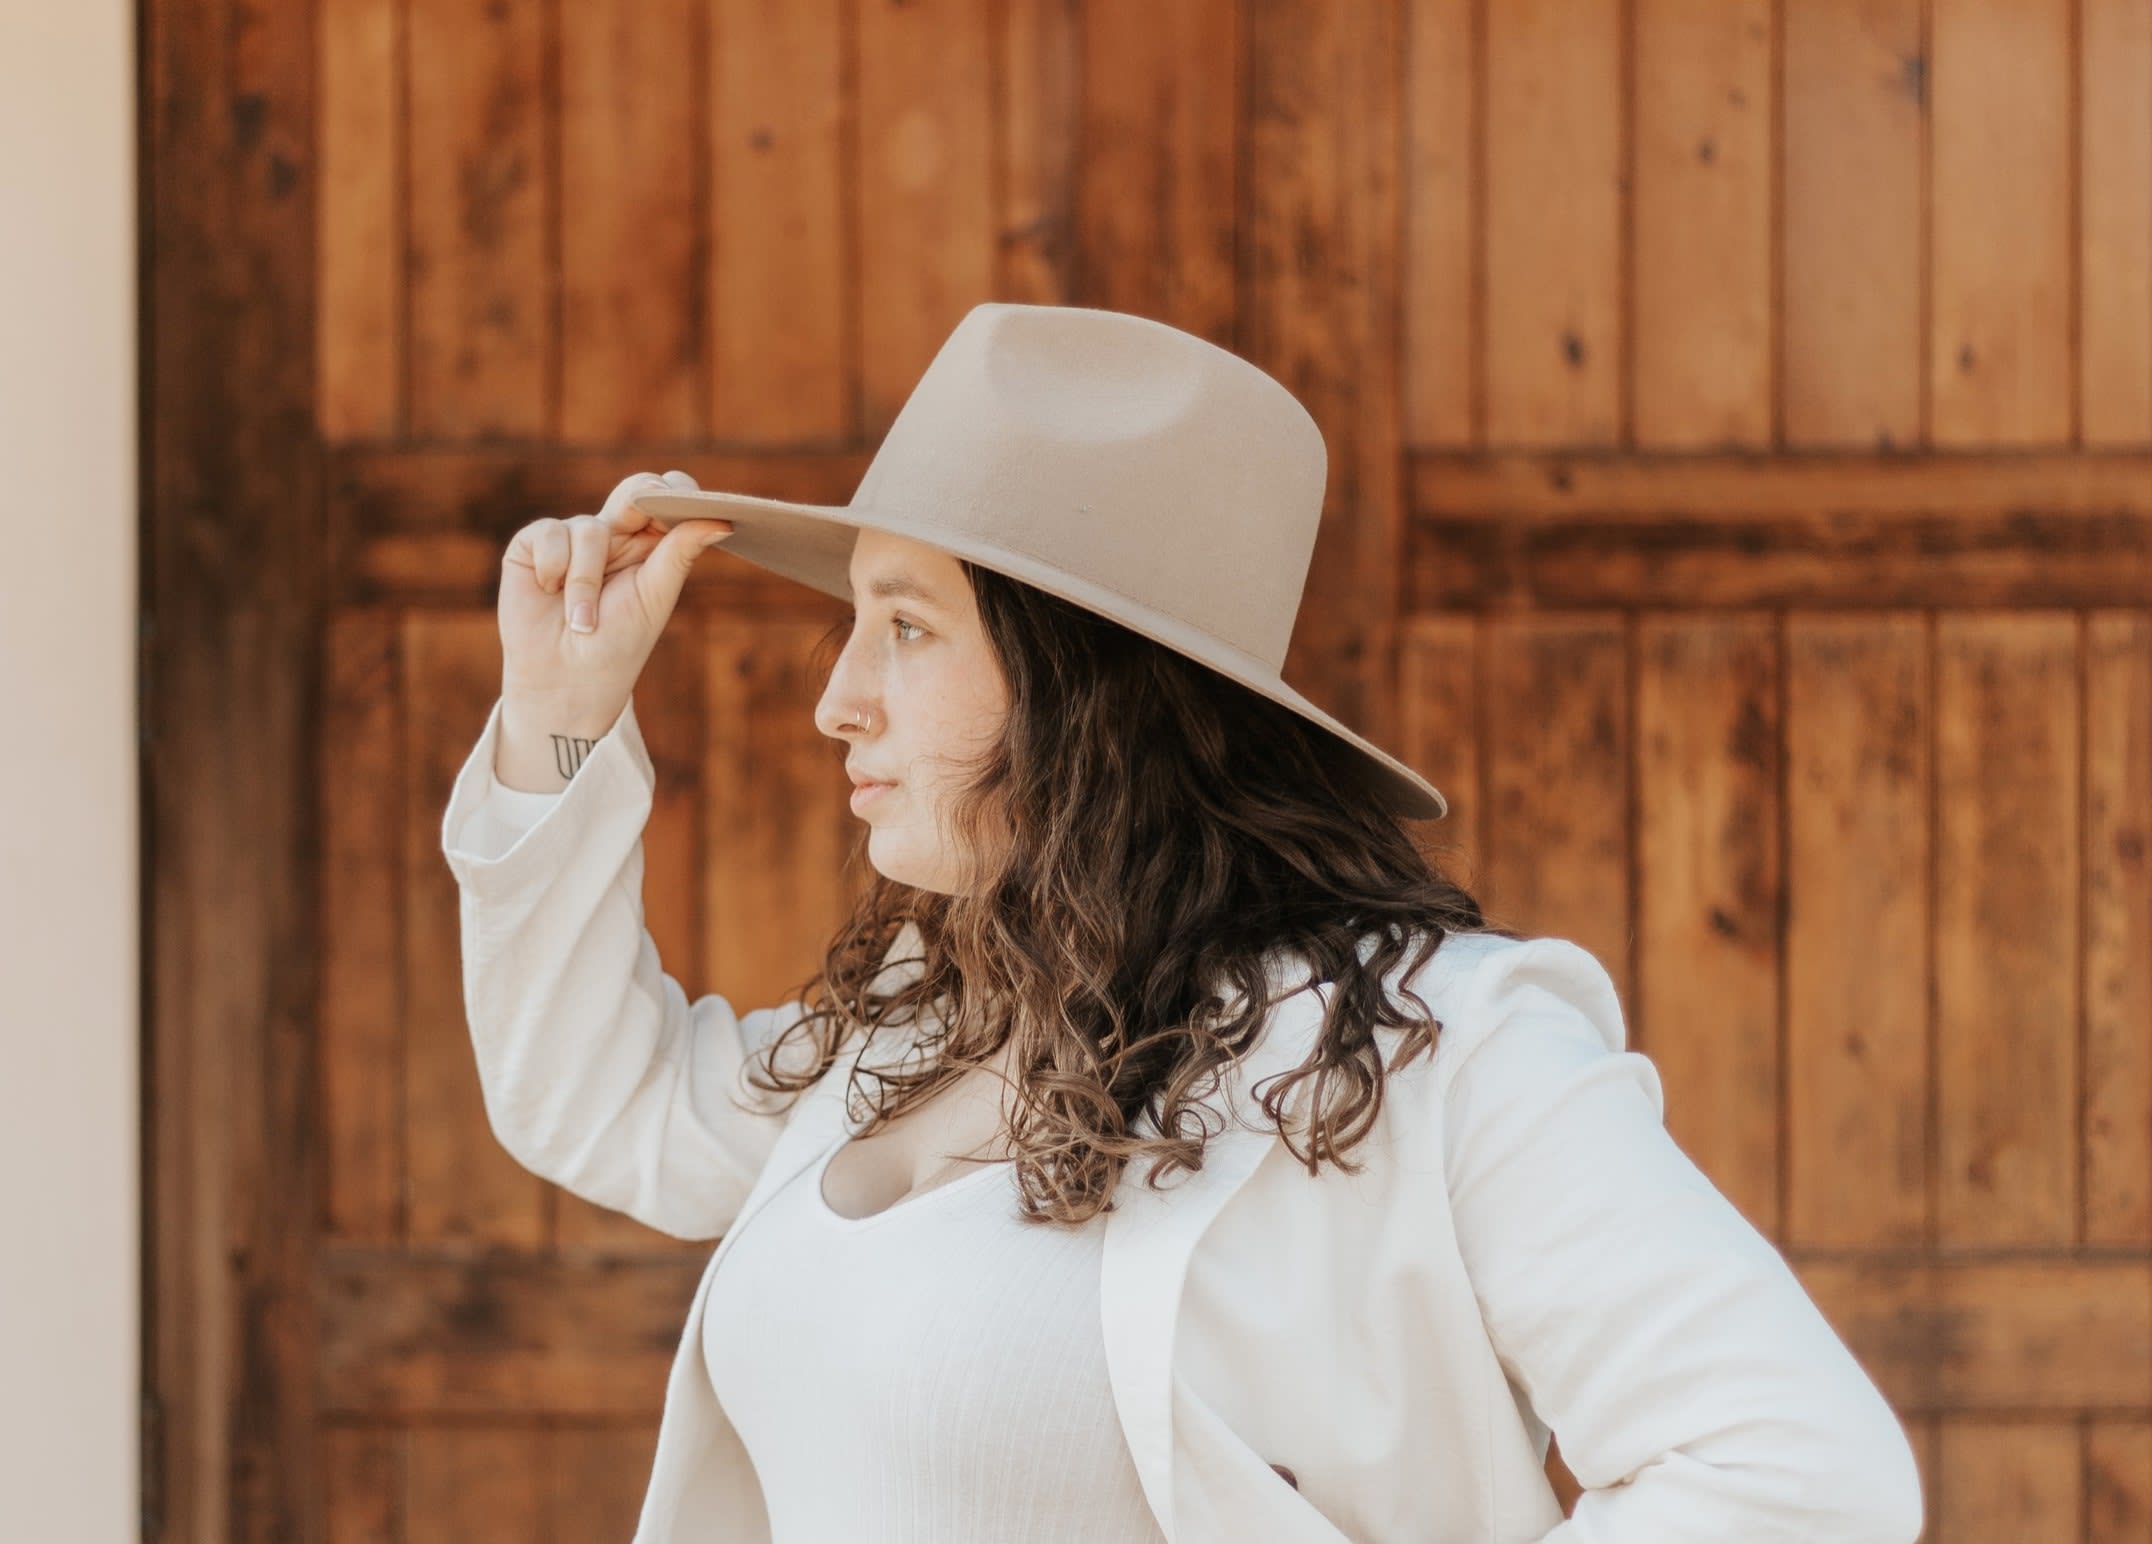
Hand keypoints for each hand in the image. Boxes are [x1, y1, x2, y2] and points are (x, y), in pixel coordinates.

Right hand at [495, 469, 734, 715]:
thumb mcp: (654, 597)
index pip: (669, 500)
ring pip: (590, 527)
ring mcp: (574, 536)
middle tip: (641, 518)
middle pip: (635, 491)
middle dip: (641, 501)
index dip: (679, 493)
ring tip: (582, 622)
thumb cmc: (617, 644)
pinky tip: (550, 595)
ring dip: (586, 580)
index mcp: (652, 545)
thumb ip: (680, 553)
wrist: (565, 680)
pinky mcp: (534, 544)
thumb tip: (722, 520)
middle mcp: (615, 534)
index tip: (690, 502)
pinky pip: (550, 533)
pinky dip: (554, 569)